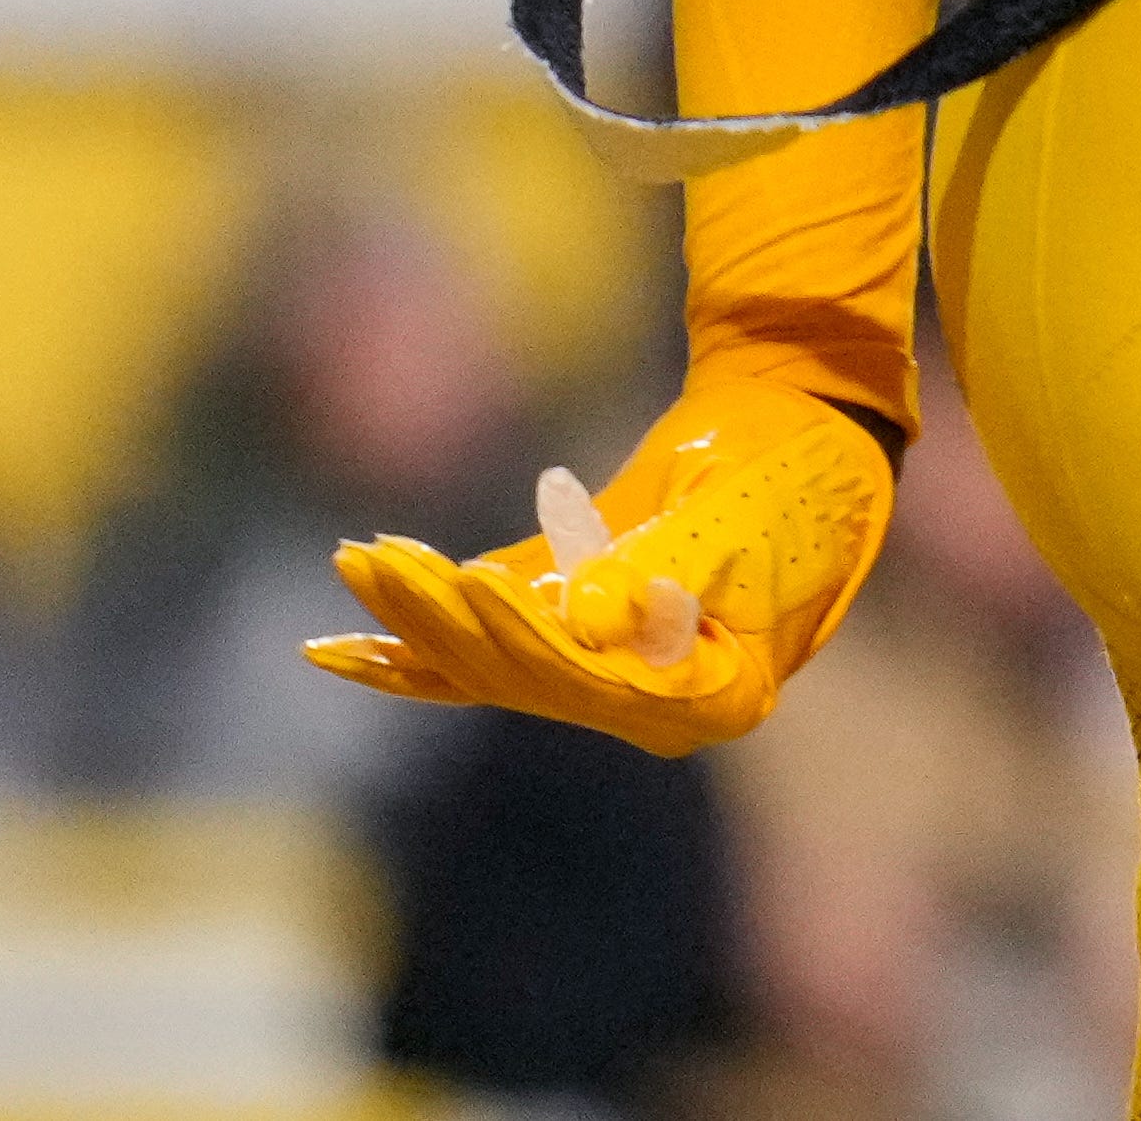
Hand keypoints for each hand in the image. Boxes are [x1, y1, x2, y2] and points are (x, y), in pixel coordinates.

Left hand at [304, 374, 893, 754]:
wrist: (805, 431)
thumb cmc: (794, 476)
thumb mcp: (743, 519)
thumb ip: (668, 572)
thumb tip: (576, 617)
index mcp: (717, 697)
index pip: (594, 681)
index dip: (526, 634)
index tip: (470, 577)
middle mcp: (652, 709)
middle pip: (523, 678)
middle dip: (442, 617)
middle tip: (373, 556)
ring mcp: (609, 682)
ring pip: (488, 668)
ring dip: (411, 619)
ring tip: (352, 562)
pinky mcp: (571, 642)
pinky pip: (476, 664)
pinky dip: (403, 655)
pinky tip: (335, 650)